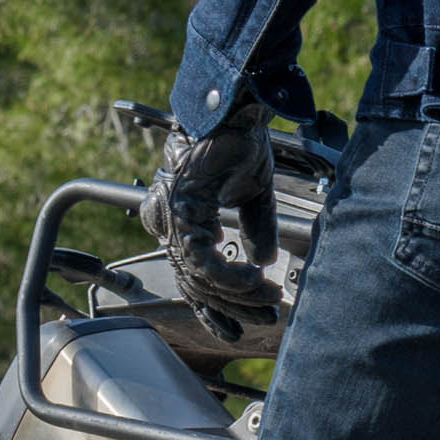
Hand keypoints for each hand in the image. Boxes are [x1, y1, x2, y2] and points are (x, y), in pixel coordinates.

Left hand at [139, 97, 280, 337]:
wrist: (233, 111)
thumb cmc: (238, 143)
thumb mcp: (253, 194)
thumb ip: (255, 229)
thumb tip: (263, 260)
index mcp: (183, 218)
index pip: (191, 276)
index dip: (213, 307)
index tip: (235, 328)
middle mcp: (171, 221)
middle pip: (194, 284)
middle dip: (232, 307)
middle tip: (264, 315)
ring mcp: (173, 216)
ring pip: (199, 277)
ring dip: (238, 293)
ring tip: (267, 295)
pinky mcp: (182, 210)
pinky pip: (202, 260)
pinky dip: (230, 275)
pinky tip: (254, 276)